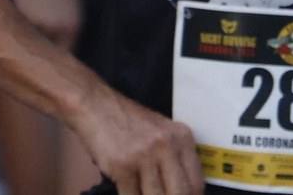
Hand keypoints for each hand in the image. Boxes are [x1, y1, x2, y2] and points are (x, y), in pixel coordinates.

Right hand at [69, 87, 202, 194]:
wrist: (95, 105)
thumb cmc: (128, 121)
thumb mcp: (162, 132)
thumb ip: (175, 158)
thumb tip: (184, 192)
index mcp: (182, 137)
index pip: (197, 183)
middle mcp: (167, 146)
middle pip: (180, 194)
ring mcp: (144, 156)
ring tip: (142, 192)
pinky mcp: (122, 166)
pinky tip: (127, 191)